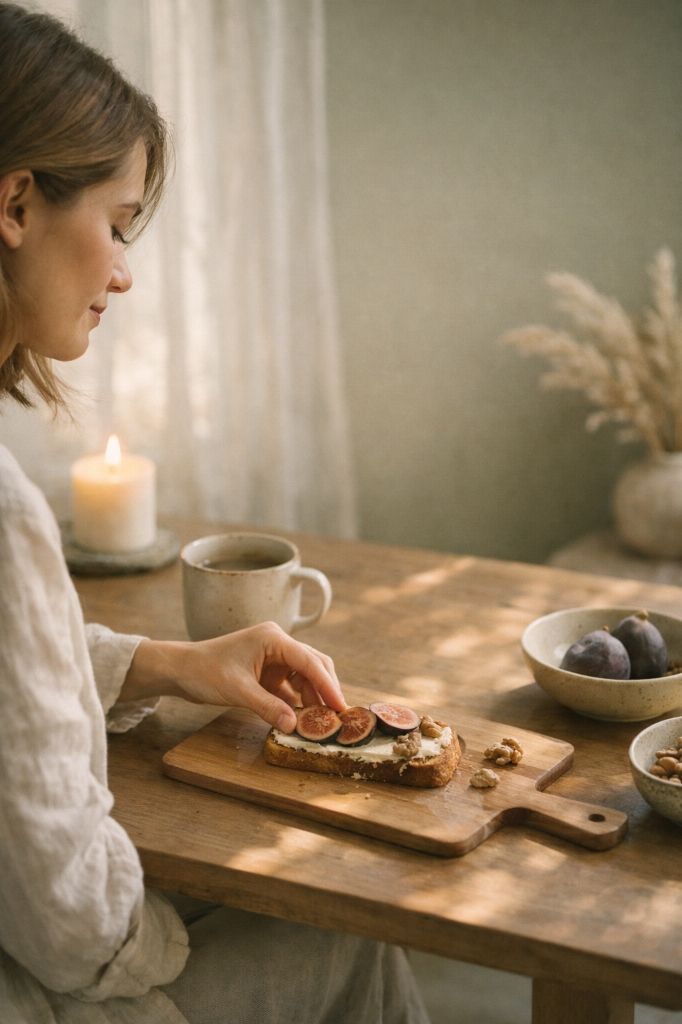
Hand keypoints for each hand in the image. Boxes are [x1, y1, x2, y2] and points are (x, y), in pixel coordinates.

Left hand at [121, 622, 345, 732]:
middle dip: (326, 689)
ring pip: (305, 676)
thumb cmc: (204, 671)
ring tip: (323, 721)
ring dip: (313, 697)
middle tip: (339, 716)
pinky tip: (304, 717)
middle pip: (313, 665)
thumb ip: (268, 707)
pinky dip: (298, 701)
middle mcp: (278, 644)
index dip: (327, 684)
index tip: (341, 706)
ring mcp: (273, 658)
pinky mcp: (267, 672)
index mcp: (273, 638)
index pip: (309, 660)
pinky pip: (291, 686)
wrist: (180, 670)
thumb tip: (293, 726)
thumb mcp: (238, 691)